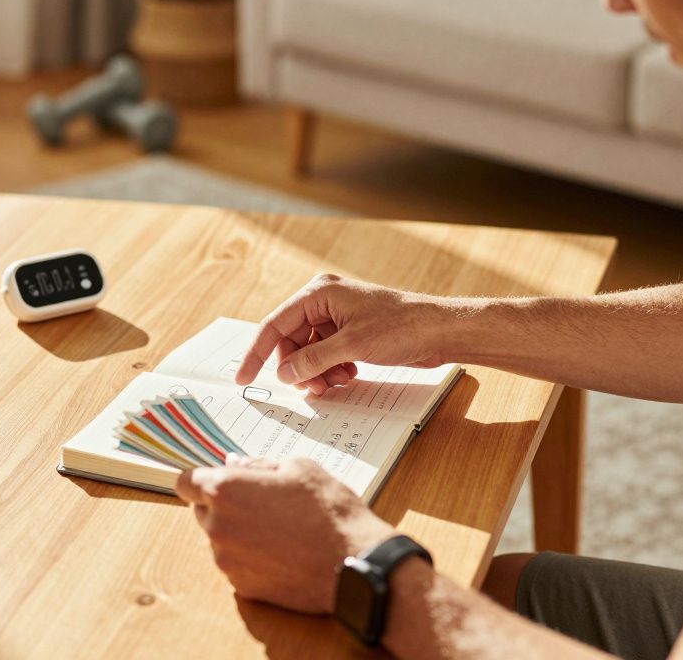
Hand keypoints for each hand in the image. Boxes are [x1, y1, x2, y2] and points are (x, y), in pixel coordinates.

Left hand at [175, 457, 395, 613]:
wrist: (353, 562)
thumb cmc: (328, 509)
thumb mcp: (297, 467)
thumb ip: (256, 465)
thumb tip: (232, 464)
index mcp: (224, 490)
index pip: (184, 483)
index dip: (200, 480)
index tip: (215, 481)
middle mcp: (218, 526)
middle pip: (202, 511)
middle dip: (223, 505)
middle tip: (261, 502)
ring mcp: (228, 560)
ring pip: (220, 539)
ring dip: (238, 532)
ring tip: (278, 529)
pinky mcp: (242, 586)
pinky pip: (236, 564)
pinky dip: (251, 557)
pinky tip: (281, 552)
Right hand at [236, 274, 450, 394]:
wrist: (439, 330)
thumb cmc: (401, 327)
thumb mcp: (352, 346)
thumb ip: (313, 360)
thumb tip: (284, 373)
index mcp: (319, 293)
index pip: (275, 325)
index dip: (257, 353)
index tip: (243, 378)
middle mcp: (324, 301)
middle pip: (290, 341)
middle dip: (297, 368)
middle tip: (311, 389)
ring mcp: (337, 317)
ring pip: (308, 351)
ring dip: (316, 371)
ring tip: (335, 382)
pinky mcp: (349, 332)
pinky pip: (325, 354)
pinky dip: (330, 369)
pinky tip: (347, 375)